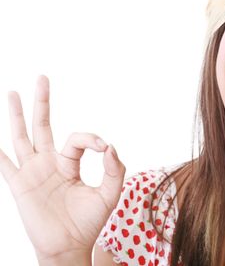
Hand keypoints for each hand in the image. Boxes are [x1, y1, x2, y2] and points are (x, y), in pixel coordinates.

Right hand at [0, 75, 125, 261]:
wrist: (70, 247)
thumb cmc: (89, 222)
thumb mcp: (109, 194)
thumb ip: (115, 170)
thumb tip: (110, 147)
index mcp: (70, 163)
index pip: (78, 140)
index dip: (91, 139)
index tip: (104, 148)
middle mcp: (49, 163)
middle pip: (44, 126)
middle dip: (43, 102)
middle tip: (42, 78)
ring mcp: (33, 173)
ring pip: (22, 137)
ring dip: (16, 116)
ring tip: (11, 92)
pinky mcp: (20, 186)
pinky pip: (4, 166)